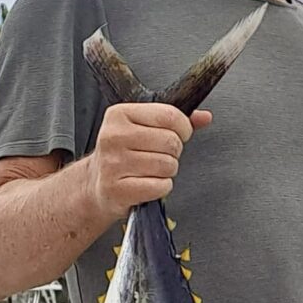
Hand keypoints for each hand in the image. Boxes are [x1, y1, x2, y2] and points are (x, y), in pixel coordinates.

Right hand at [87, 100, 209, 215]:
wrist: (98, 184)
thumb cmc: (124, 154)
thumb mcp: (143, 128)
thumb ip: (174, 121)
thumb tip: (204, 117)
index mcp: (119, 114)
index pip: (169, 115)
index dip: (183, 128)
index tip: (178, 134)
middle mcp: (113, 136)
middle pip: (171, 141)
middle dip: (174, 152)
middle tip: (158, 155)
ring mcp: (113, 163)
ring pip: (167, 165)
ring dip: (167, 171)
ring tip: (150, 170)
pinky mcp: (118, 188)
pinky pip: (160, 186)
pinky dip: (161, 187)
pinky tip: (147, 183)